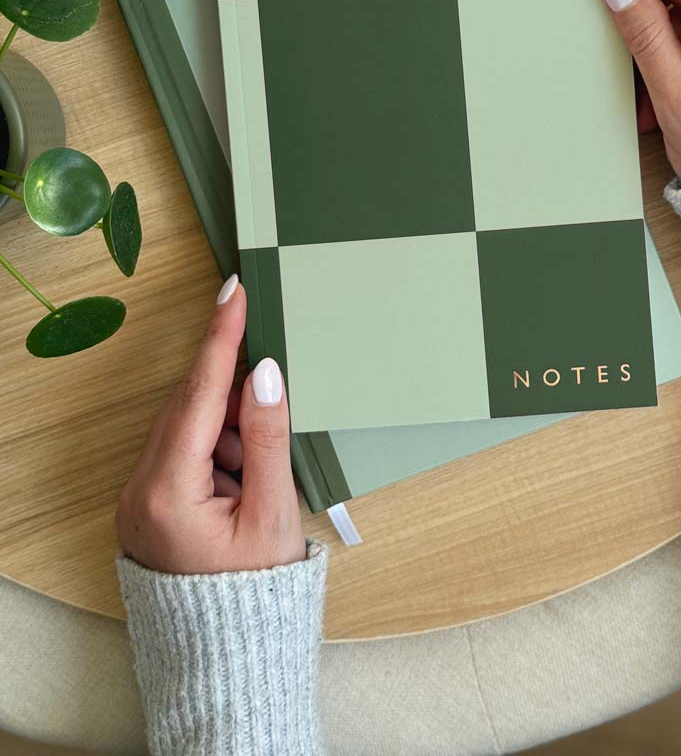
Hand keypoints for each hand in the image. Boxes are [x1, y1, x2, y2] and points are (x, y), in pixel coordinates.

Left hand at [116, 276, 304, 573]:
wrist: (227, 655)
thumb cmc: (253, 594)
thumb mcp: (273, 512)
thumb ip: (268, 436)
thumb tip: (264, 374)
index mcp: (167, 491)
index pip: (197, 393)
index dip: (219, 338)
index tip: (232, 293)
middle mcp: (140, 489)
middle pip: (189, 405)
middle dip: (235, 399)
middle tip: (272, 406)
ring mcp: (139, 496)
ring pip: (187, 426)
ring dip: (228, 431)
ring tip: (255, 479)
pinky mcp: (149, 502)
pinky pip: (183, 450)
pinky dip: (217, 450)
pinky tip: (240, 481)